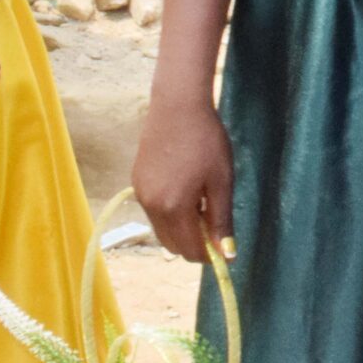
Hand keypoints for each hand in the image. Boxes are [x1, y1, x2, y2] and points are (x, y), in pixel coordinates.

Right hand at [135, 98, 235, 262]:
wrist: (177, 107)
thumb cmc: (206, 141)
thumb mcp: (221, 181)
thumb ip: (221, 220)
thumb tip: (227, 255)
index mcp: (173, 208)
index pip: (188, 250)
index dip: (208, 255)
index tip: (224, 249)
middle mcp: (150, 207)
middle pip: (172, 244)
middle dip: (194, 243)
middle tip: (215, 223)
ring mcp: (140, 194)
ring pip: (162, 229)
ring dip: (182, 227)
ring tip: (203, 200)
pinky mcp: (136, 182)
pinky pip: (154, 211)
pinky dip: (170, 212)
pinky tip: (187, 188)